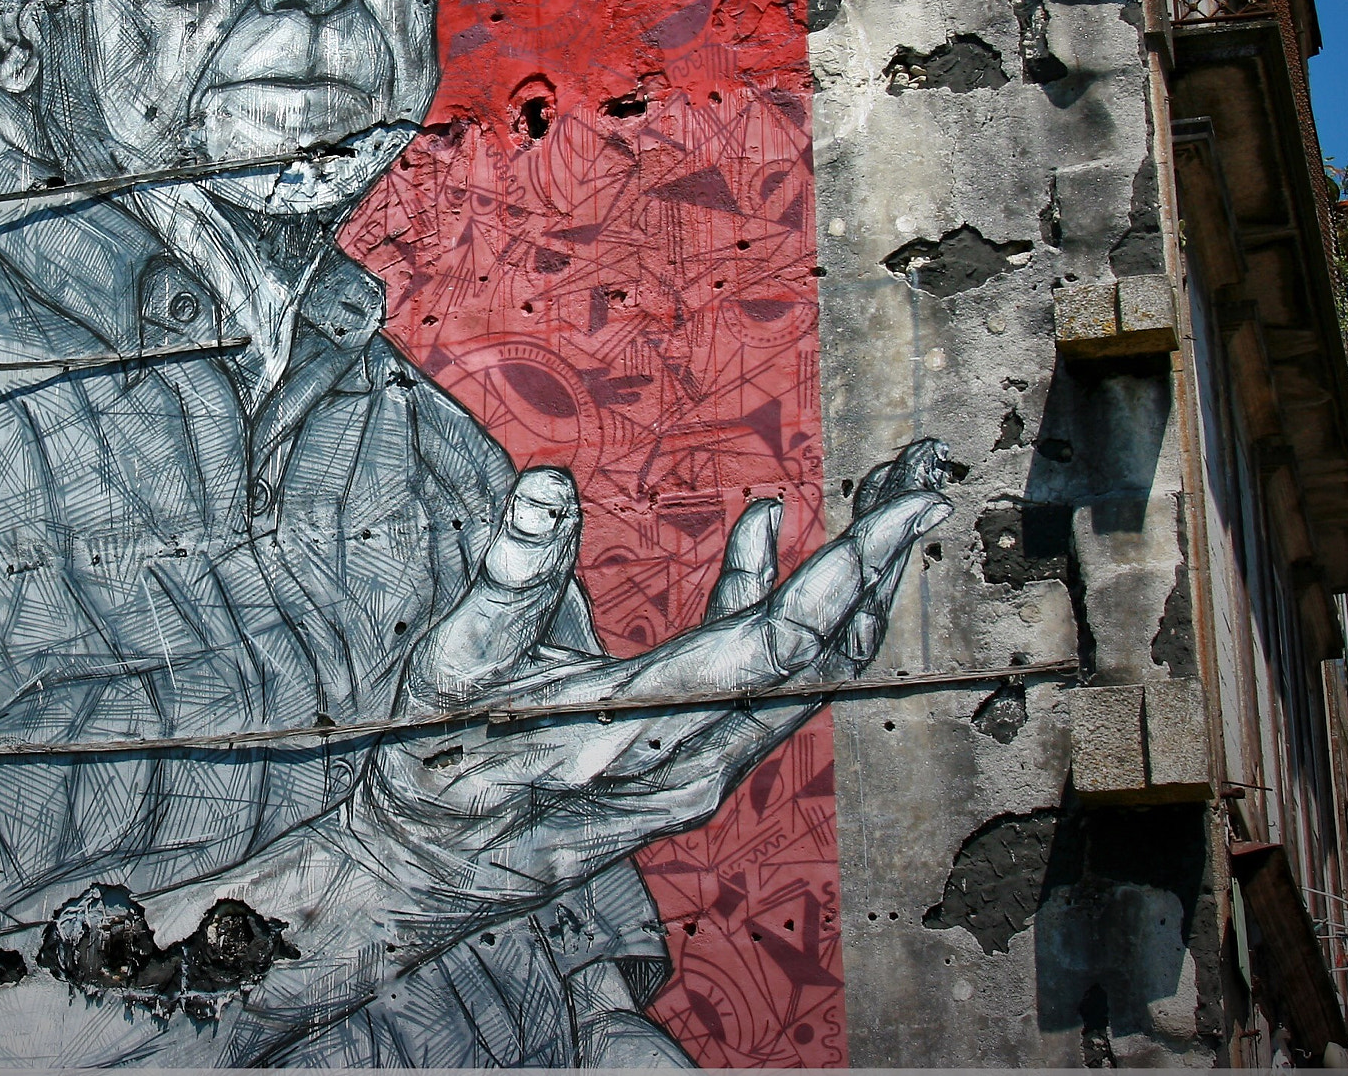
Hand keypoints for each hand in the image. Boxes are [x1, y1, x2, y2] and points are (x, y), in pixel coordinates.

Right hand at [350, 443, 953, 951]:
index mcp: (640, 728)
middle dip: (882, 562)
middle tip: (921, 474)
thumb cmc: (435, 763)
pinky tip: (763, 531)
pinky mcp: (695, 765)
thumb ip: (511, 575)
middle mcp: (694, 760)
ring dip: (850, 586)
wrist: (426, 873)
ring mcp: (702, 770)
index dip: (853, 571)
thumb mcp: (454, 664)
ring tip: (877, 493)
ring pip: (808, 676)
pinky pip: (765, 687)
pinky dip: (778, 608)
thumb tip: (550, 483)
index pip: (780, 646)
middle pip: (824, 659)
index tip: (914, 504)